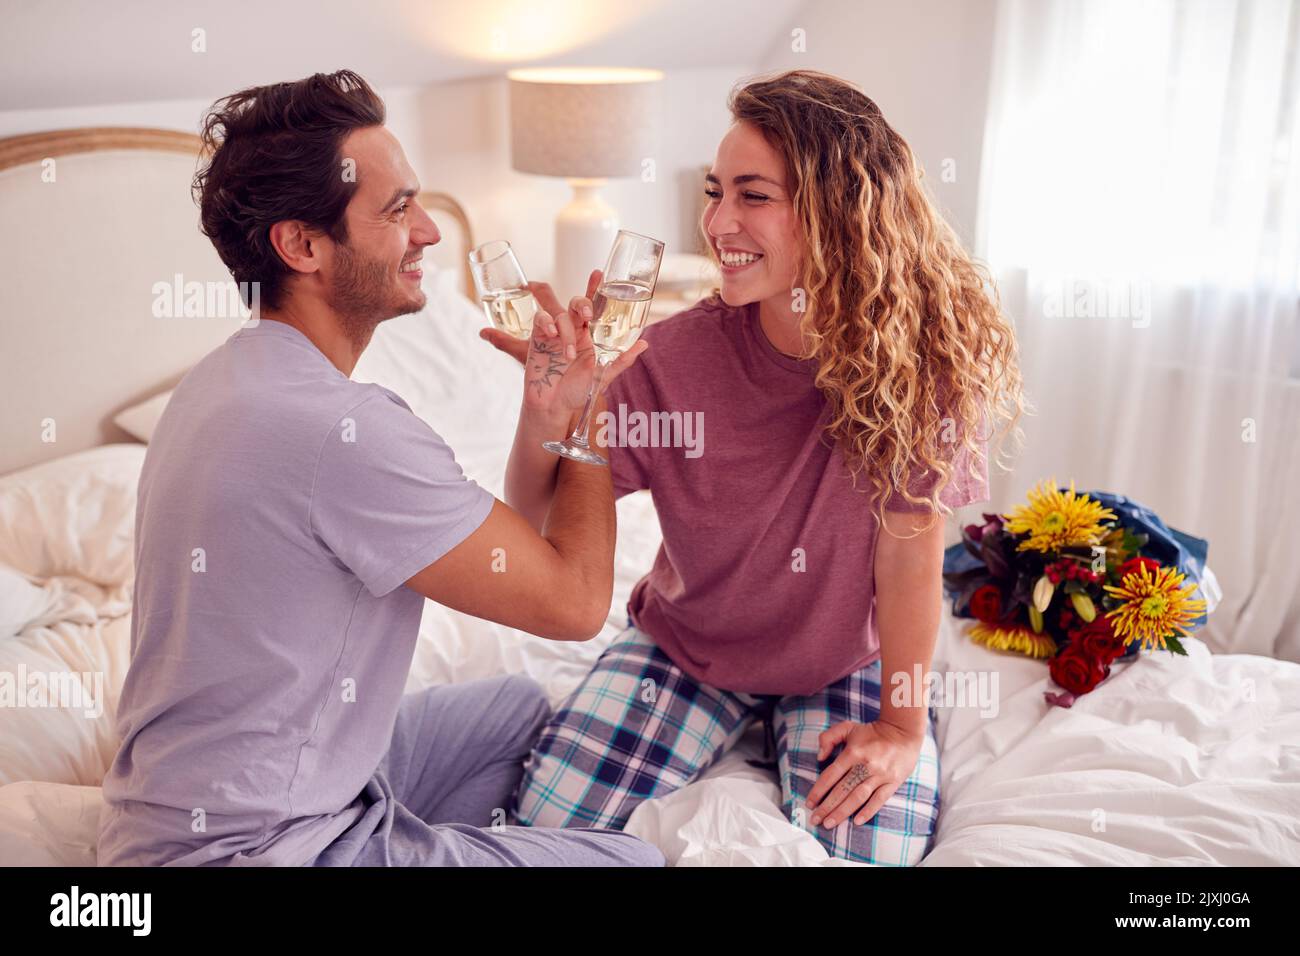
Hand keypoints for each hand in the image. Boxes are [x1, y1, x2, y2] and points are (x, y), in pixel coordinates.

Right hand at [479, 268, 648, 420]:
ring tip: (568, 355)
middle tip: (587, 313)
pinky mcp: (538, 338)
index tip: (598, 273)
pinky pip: (540, 319)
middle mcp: (573, 330)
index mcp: (590, 336)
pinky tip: (551, 336)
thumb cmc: (578, 392)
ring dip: (566, 332)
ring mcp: (554, 333)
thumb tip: (644, 344)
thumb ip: (622, 359)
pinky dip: (546, 323)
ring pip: (560, 314)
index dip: (595, 288)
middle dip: (582, 302)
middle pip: (575, 303)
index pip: (593, 307)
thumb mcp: (603, 375)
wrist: (553, 407)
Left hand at [805, 719, 924, 828]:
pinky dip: (868, 811)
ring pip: (858, 797)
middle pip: (842, 790)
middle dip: (827, 807)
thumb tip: (819, 758)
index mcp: (853, 752)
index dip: (818, 791)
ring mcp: (880, 775)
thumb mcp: (847, 727)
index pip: (831, 775)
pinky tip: (856, 821)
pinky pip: (879, 800)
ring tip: (829, 823)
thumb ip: (828, 738)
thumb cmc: (872, 732)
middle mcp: (865, 765)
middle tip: (815, 819)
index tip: (809, 803)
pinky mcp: (893, 782)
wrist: (903, 731)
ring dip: (842, 812)